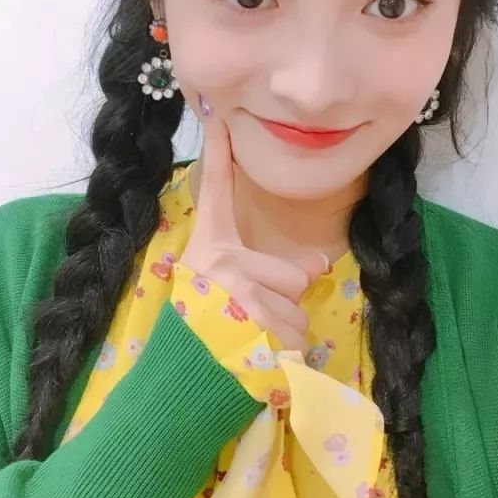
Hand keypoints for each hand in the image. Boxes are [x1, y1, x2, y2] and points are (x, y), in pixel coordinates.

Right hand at [179, 96, 328, 353]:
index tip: (219, 111)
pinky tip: (258, 362)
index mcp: (208, 248)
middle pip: (293, 273)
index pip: (215, 189)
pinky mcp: (250, 331)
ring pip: (298, 311)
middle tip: (256, 318)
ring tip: (253, 343)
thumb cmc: (200, 331)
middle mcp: (219, 265)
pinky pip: (296, 339)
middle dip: (287, 303)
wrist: (177, 386)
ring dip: (285, 333)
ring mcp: (234, 297)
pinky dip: (286, 356)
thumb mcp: (225, 291)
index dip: (218, 150)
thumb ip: (267, 271)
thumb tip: (320, 265)